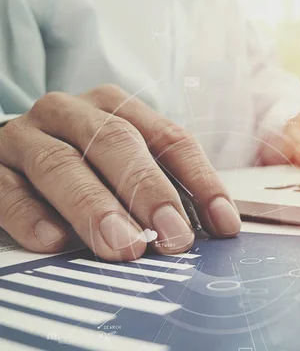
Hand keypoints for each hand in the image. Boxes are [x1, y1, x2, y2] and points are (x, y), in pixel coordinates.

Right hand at [0, 85, 240, 260]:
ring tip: (125, 246)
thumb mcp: (126, 163)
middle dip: (149, 192)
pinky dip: (32, 216)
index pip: (169, 138)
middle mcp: (72, 113)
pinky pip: (7, 191)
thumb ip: (164, 186)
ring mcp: (27, 137)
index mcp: (117, 108)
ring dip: (96, 208)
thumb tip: (214, 228)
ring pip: (61, 165)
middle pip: (116, 143)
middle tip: (174, 236)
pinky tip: (56, 242)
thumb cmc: (83, 162)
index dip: (200, 180)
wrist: (11, 151)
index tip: (223, 224)